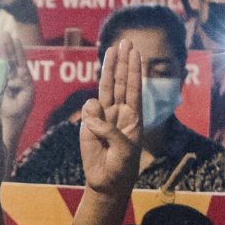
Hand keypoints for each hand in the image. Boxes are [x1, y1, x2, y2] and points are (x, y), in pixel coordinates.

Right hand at [83, 37, 145, 196]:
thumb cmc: (122, 166)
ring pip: (105, 88)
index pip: (134, 89)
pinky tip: (94, 126)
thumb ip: (110, 130)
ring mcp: (103, 116)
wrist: (107, 182)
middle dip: (123, 62)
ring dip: (109, 69)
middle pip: (121, 82)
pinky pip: (89, 109)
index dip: (134, 71)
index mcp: (134, 117)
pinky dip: (91, 113)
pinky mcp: (88, 123)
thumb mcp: (124, 149)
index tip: (136, 54)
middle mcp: (119, 112)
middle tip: (126, 42)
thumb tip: (92, 114)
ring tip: (112, 50)